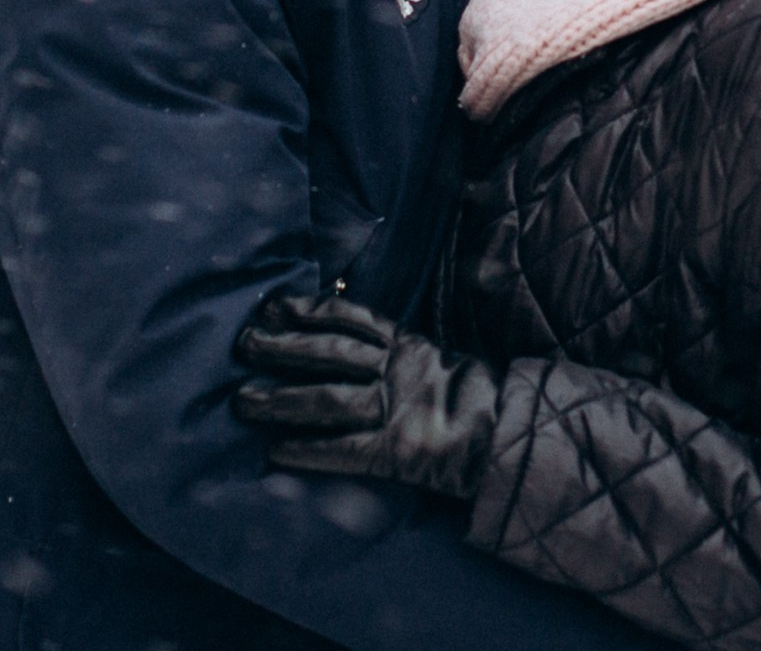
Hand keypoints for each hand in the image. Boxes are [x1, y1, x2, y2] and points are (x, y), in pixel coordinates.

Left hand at [233, 294, 499, 502]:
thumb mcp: (441, 360)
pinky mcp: (398, 453)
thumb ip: (403, 353)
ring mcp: (397, 410)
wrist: (518, 440)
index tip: (271, 306)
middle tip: (242, 345)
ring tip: (242, 402)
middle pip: (327, 353)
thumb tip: (355, 342)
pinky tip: (276, 453)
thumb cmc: (479, 401)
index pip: (348, 318)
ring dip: (279, 400)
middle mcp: (398, 371)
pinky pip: (344, 450)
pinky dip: (309, 450)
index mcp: (409, 345)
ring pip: (326, 398)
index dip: (306, 310)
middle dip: (281, 347)